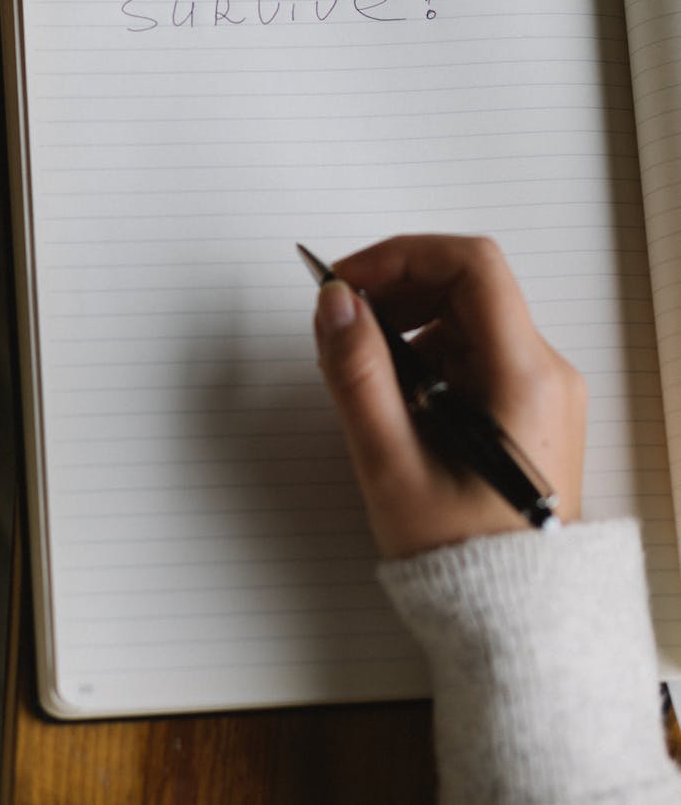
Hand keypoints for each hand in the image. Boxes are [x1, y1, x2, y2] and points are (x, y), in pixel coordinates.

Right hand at [313, 235, 586, 557]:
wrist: (513, 623)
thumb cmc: (460, 557)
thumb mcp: (392, 465)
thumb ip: (358, 376)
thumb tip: (334, 303)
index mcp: (525, 377)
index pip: (471, 265)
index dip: (401, 256)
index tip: (347, 282)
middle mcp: (545, 372)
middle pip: (468, 285)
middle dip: (397, 290)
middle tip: (341, 324)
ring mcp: (540, 390)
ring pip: (467, 317)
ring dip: (408, 325)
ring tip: (362, 374)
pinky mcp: (526, 408)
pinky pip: (473, 352)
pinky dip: (426, 356)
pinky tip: (393, 399)